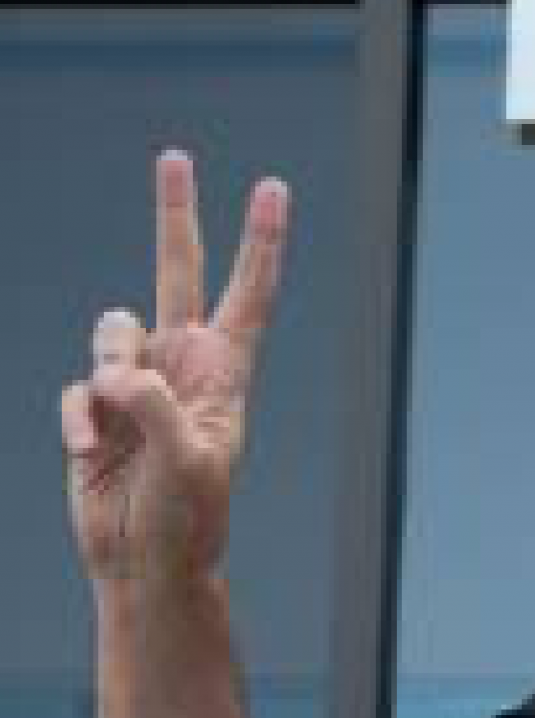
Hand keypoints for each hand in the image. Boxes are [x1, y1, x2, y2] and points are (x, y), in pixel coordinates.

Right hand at [60, 151, 288, 586]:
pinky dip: (80, 418)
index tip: (273, 190)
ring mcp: (138, 381)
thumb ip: (157, 409)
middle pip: (177, 272)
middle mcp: (183, 364)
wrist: (144, 559)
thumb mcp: (187, 464)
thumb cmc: (187, 518)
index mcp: (226, 373)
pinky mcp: (98, 405)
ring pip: (111, 329)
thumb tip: (119, 373)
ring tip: (117, 432)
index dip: (261, 242)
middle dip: (175, 215)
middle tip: (175, 157)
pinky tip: (90, 453)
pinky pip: (78, 386)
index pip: (249, 294)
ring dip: (109, 374)